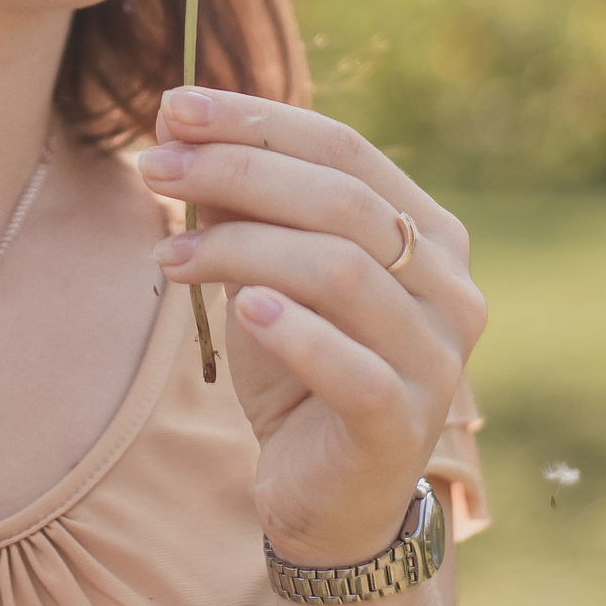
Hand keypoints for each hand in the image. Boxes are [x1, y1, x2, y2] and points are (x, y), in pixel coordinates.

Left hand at [137, 87, 485, 570]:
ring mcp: (437, 358)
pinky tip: (240, 308)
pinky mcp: (404, 424)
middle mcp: (451, 288)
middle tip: (154, 167)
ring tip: (168, 254)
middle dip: (238, 171)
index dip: (257, 120)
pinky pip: (353, 368)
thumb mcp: (267, 275)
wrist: (327, 497)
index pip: (346, 149)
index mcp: (431, 234)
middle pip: (343, 200)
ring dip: (242, 247)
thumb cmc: (299, 369)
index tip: (174, 107)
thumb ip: (245, 206)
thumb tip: (179, 125)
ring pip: (342, 271)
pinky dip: (293, 332)